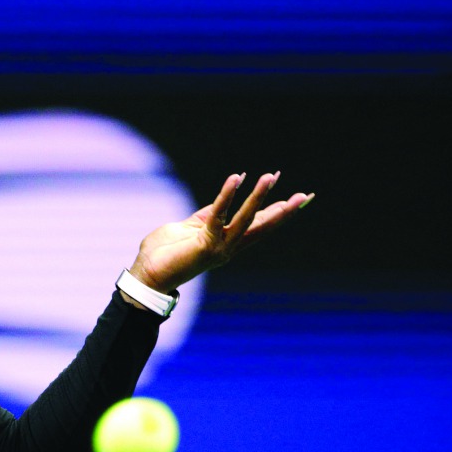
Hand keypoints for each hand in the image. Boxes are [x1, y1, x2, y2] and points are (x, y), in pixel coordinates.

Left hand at [128, 172, 312, 293]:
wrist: (147, 274)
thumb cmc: (163, 252)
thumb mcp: (189, 226)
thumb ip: (207, 214)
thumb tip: (224, 197)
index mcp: (225, 243)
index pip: (256, 225)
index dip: (274, 212)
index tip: (296, 199)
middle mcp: (228, 247)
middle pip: (261, 227)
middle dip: (282, 211)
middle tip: (304, 196)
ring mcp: (219, 248)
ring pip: (246, 220)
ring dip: (259, 197)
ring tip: (271, 177)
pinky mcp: (206, 245)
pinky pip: (219, 215)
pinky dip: (227, 196)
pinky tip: (237, 178)